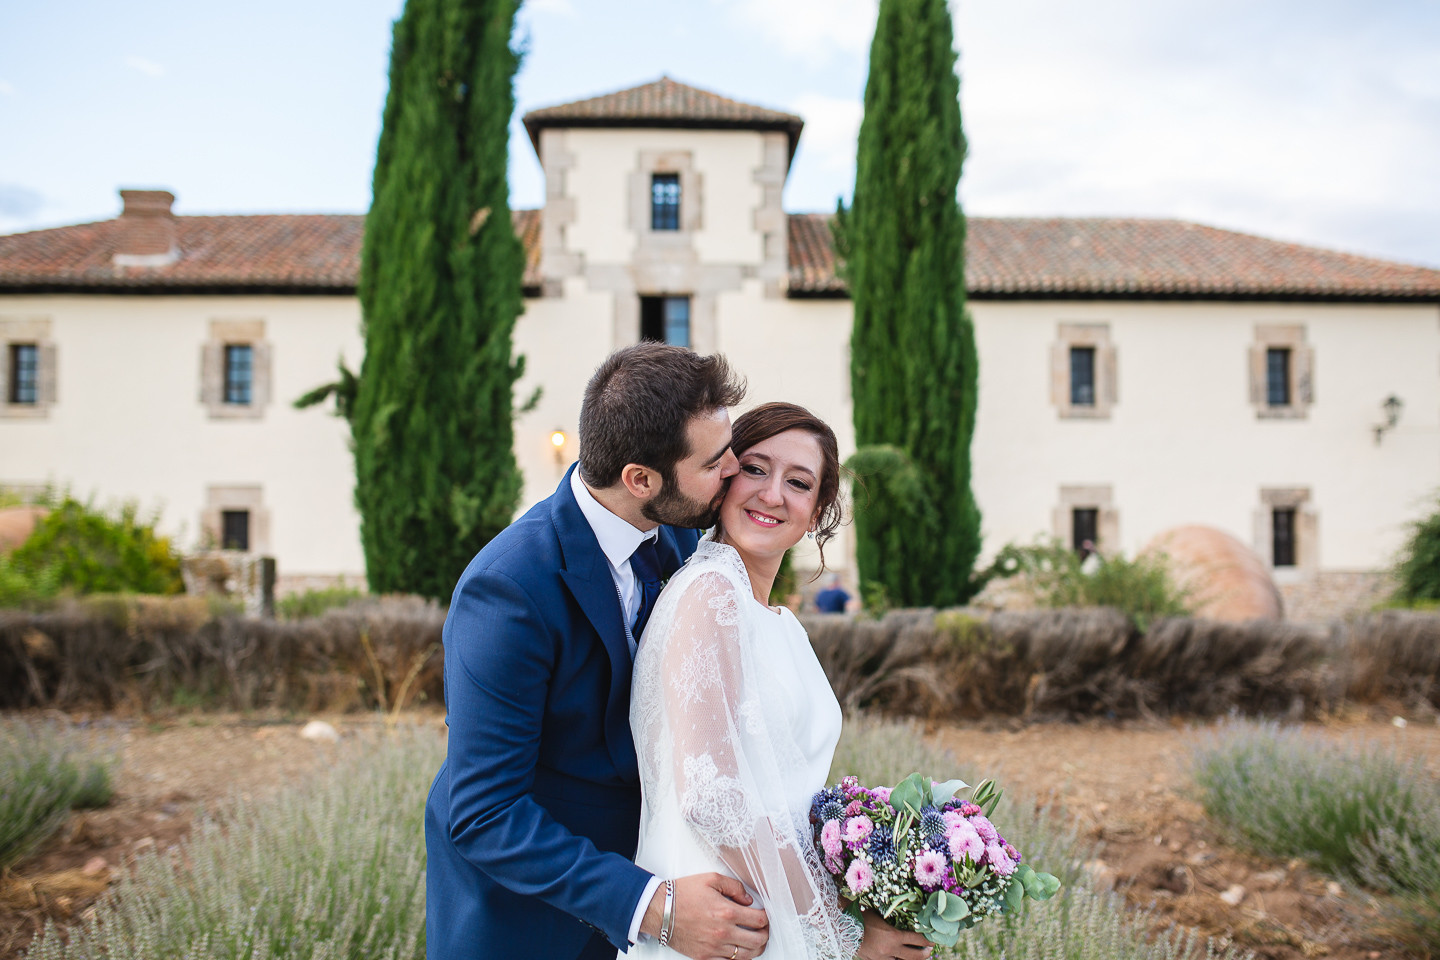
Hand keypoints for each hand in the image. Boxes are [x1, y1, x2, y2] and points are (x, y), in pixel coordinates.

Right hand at [641, 873, 768, 959]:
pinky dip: (738, 958)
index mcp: (726, 912)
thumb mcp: (711, 879)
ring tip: (755, 941)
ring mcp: (714, 947)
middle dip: (765, 934)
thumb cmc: (682, 894)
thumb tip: (747, 899)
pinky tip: (738, 949)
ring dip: (755, 948)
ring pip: (746, 955)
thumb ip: (734, 887)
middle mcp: (723, 932)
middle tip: (763, 929)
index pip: (759, 920)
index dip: (767, 918)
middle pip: (758, 941)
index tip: (764, 915)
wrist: (659, 910)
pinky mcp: (704, 957)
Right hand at [855, 908, 932, 959]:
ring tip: (915, 956)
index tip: (933, 940)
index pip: (916, 939)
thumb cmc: (862, 916)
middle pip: (914, 956)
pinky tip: (898, 957)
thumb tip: (905, 919)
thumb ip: (893, 921)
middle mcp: (890, 950)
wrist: (842, 926)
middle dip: (924, 954)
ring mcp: (881, 958)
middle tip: (929, 950)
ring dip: (909, 959)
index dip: (927, 940)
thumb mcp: (880, 915)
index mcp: (893, 936)